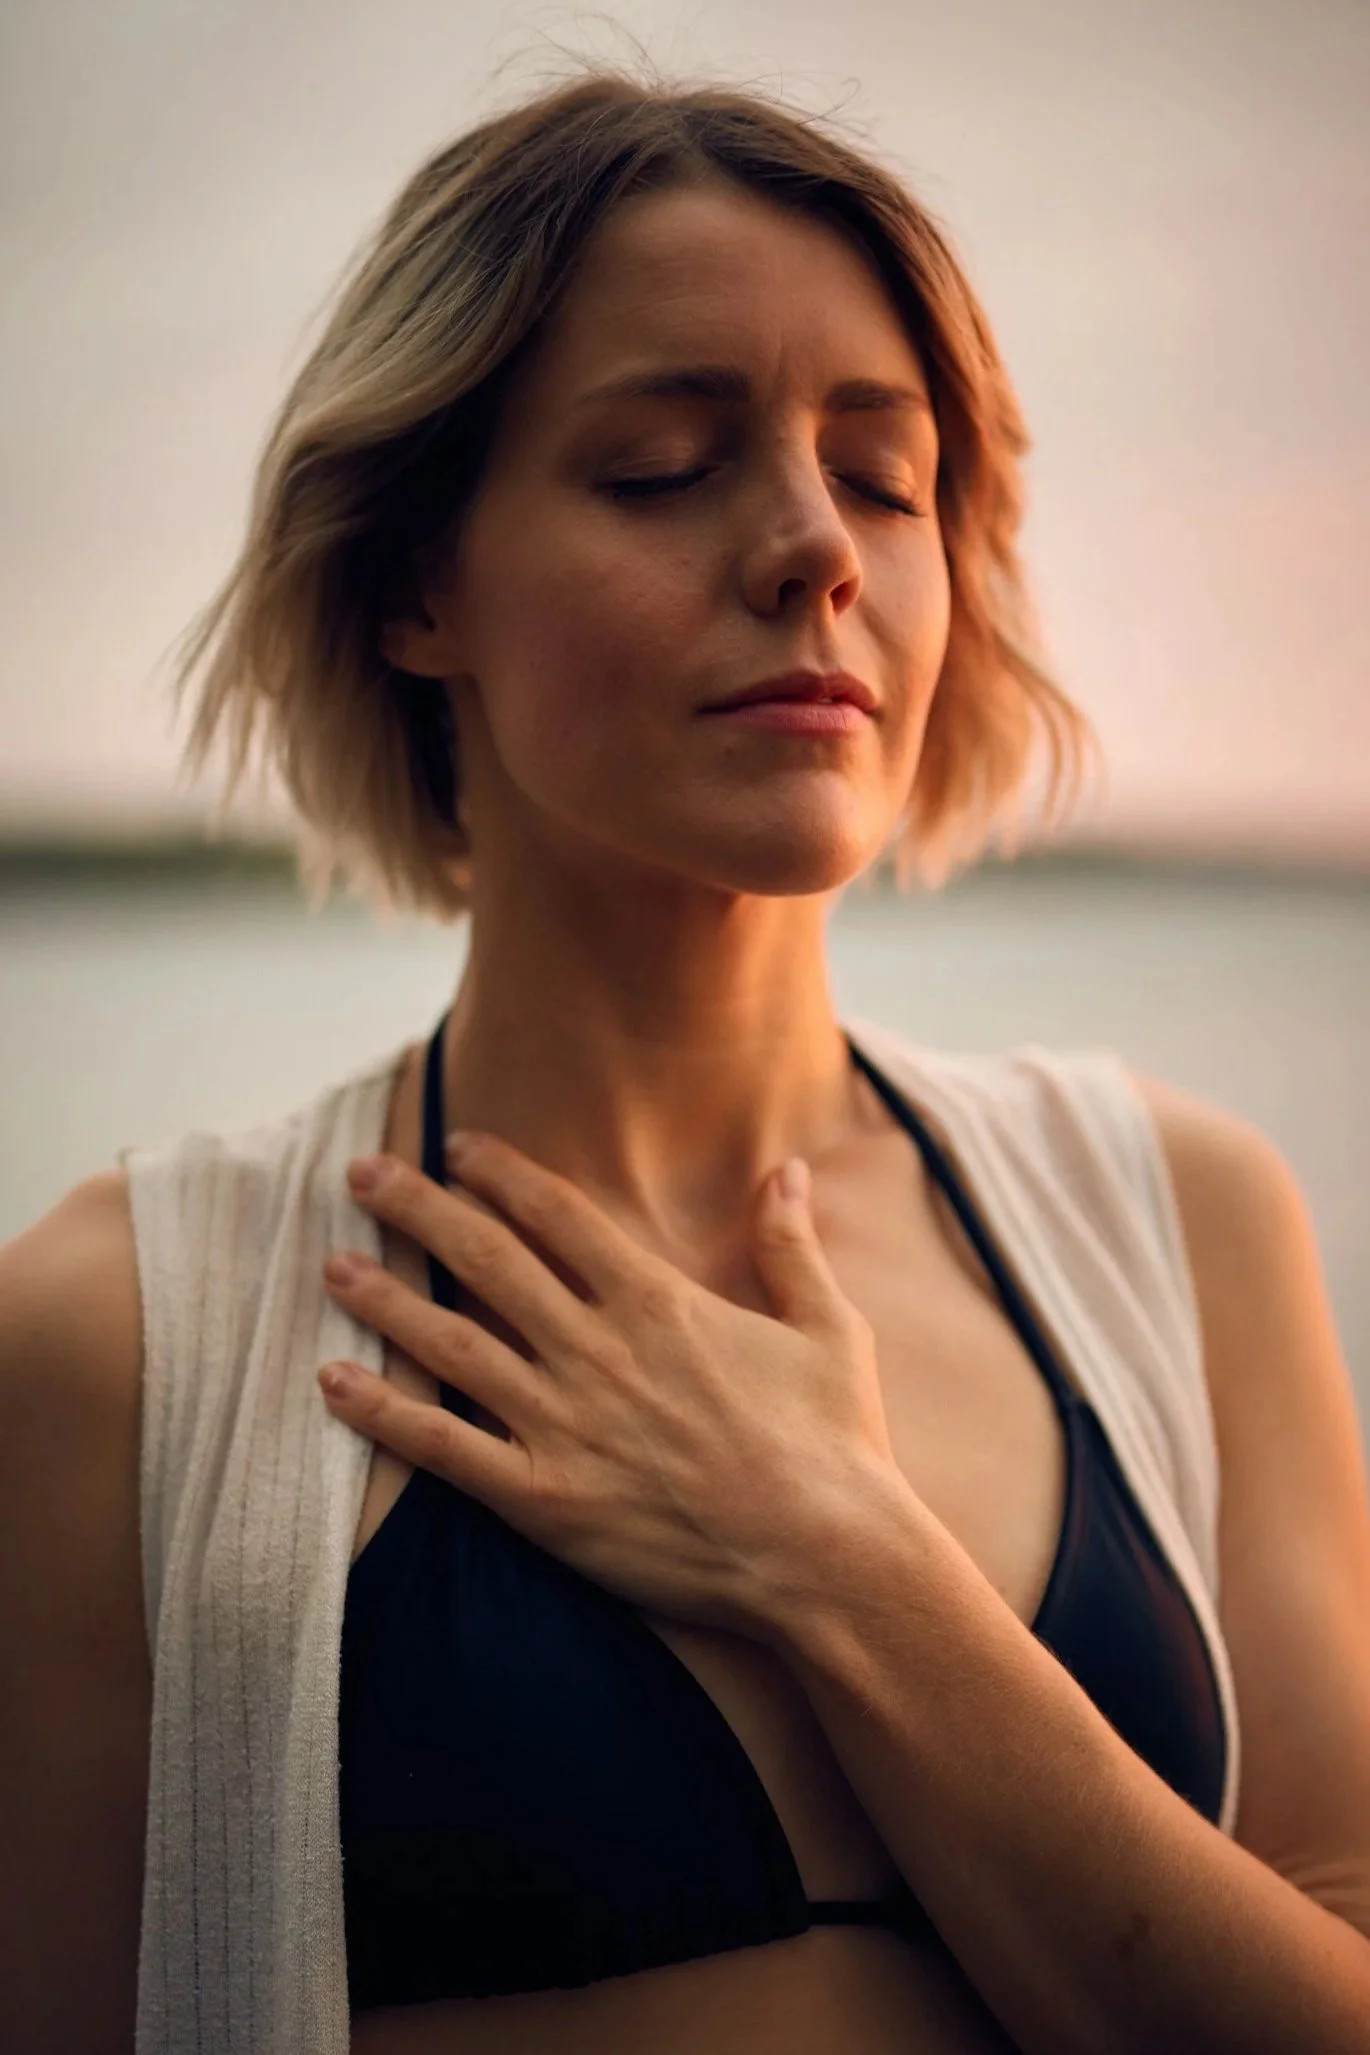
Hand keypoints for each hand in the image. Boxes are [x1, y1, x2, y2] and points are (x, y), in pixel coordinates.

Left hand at [318, 1134, 904, 1637]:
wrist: (827, 1557)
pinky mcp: (544, 1499)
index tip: (457, 1145)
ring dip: (384, 1298)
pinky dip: (383, 1413)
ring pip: (451, 1343)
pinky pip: (444, 1448)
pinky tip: (333, 1382)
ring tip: (332, 1264)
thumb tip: (787, 1168)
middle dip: (418, 1208)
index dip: (499, 1173)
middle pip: (485, 1258)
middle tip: (362, 1174)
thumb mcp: (828, 1328)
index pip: (557, 1214)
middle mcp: (596, 1350)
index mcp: (657, 1302)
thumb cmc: (835, 1444)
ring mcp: (564, 1424)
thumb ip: (790, 1244)